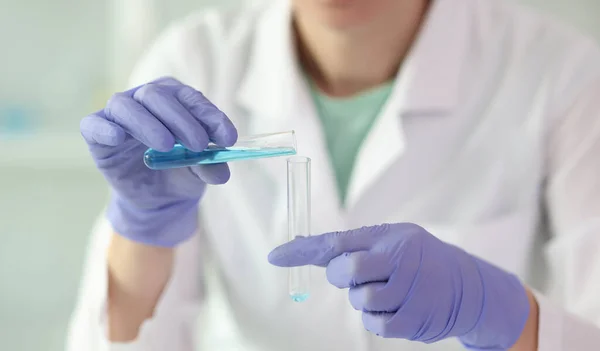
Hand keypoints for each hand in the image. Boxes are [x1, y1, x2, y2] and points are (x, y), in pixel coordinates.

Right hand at [80, 77, 237, 246]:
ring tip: (167, 146)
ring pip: (127, 105)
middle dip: (181, 119)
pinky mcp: (97, 134)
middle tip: (198, 144)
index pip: (191, 98)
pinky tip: (117, 137)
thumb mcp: (200, 172)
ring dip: (148, 123)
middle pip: (158, 95)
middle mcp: (145, 99)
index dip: (210, 115)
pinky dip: (105, 128)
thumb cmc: (180, 173)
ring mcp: (119, 115)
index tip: (227, 138)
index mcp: (175, 100)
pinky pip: (94, 125)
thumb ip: (210, 166)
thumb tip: (221, 171)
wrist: (157, 199)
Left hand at [268, 223, 530, 348]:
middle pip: (346, 271)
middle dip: (342, 275)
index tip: (274, 256)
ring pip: (360, 300)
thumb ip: (352, 244)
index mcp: (390, 237)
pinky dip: (377, 318)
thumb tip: (305, 246)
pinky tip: (395, 307)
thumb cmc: (417, 258)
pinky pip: (375, 324)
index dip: (303, 249)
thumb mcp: (392, 239)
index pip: (338, 241)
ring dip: (364, 298)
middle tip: (357, 275)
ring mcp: (408, 291)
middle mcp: (399, 260)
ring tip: (387, 290)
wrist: (466, 286)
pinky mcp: (413, 320)